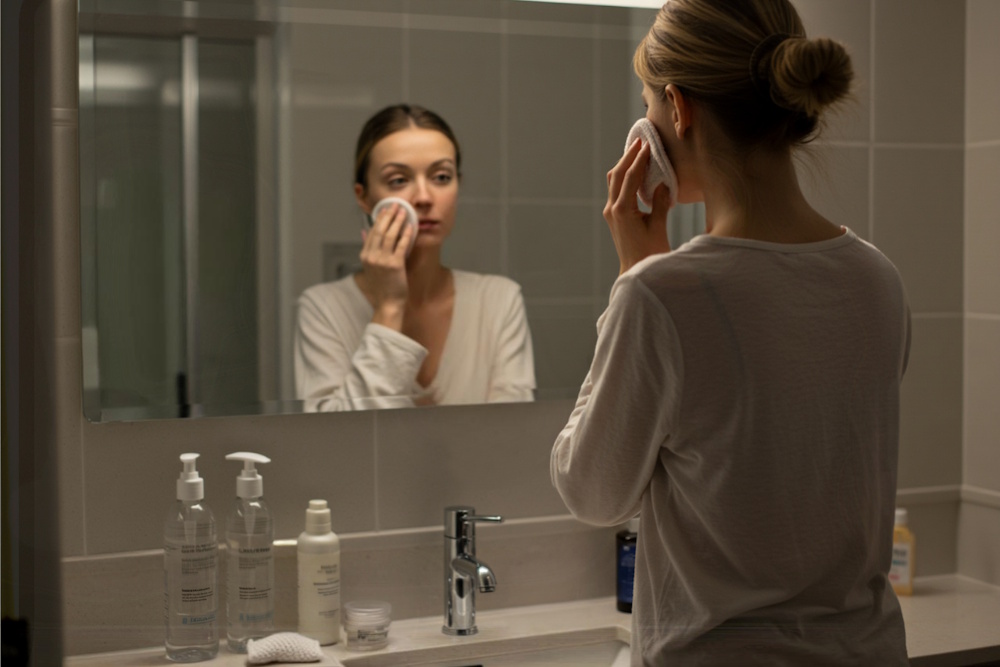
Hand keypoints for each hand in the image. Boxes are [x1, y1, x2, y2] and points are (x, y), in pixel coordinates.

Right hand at [359, 202, 413, 328]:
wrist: (388, 303)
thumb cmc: (382, 286)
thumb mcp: (370, 266)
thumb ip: (368, 248)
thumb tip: (364, 231)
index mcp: (365, 255)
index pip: (372, 232)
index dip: (379, 219)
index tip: (385, 209)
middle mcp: (371, 256)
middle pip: (380, 230)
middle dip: (388, 215)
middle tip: (395, 205)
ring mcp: (382, 260)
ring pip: (390, 235)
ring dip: (397, 221)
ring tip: (404, 211)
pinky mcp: (394, 265)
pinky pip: (401, 245)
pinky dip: (406, 234)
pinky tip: (411, 226)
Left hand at [604, 139, 672, 275]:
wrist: (636, 272)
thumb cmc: (650, 253)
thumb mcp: (658, 226)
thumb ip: (659, 202)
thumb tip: (661, 182)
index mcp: (623, 210)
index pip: (630, 177)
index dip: (639, 159)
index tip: (648, 145)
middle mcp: (612, 209)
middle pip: (617, 175)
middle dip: (628, 156)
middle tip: (639, 140)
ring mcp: (610, 213)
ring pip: (614, 181)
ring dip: (623, 165)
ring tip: (635, 150)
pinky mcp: (613, 216)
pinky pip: (616, 190)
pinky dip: (623, 177)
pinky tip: (633, 171)